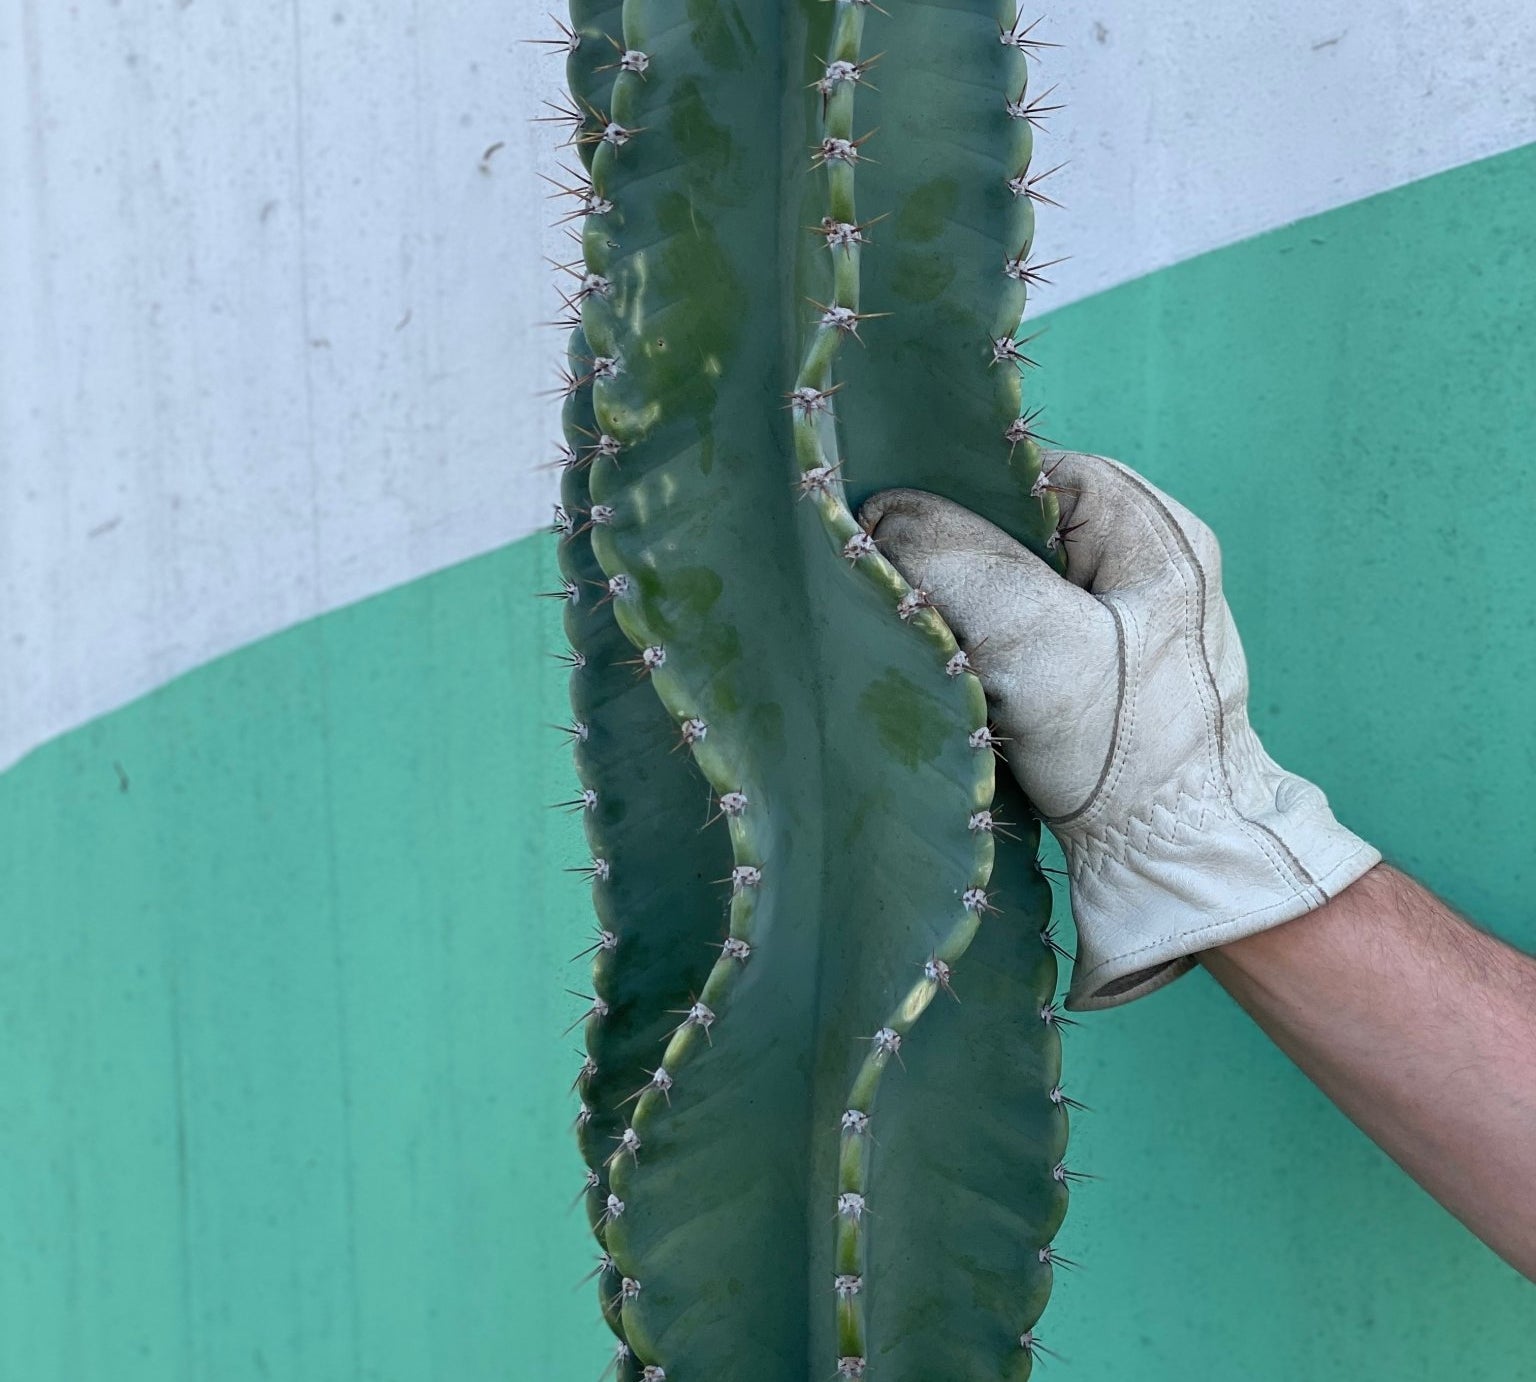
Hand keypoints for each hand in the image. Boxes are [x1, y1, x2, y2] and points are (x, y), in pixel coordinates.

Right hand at [861, 452, 1379, 1009]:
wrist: (1171, 863)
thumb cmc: (1129, 749)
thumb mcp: (1039, 641)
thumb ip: (958, 561)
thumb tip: (878, 512)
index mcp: (1148, 527)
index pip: (1023, 473)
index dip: (953, 498)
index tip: (894, 540)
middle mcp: (1134, 559)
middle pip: (1005, 530)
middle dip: (950, 563)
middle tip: (905, 600)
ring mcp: (1110, 619)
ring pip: (999, 586)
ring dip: (958, 616)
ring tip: (931, 646)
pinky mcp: (1083, 673)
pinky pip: (1008, 636)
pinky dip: (974, 655)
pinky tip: (955, 679)